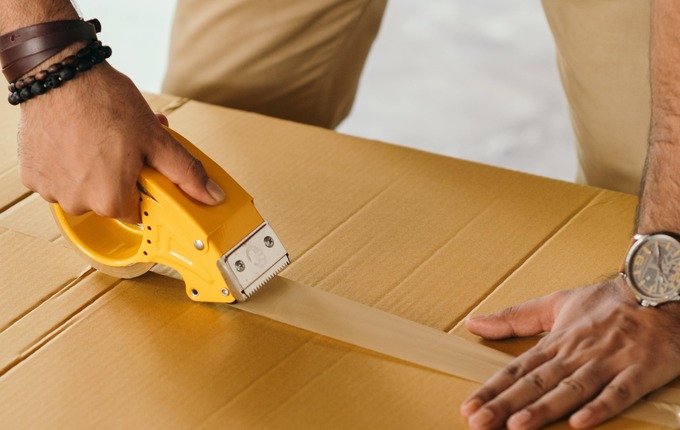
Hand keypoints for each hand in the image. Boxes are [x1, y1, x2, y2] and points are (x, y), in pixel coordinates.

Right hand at [17, 62, 224, 222]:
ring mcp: (51, 190)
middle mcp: (77, 202)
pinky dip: (67, 162)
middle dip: (120, 175)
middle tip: (125, 146)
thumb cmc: (105, 102)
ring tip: (101, 137)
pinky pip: (58, 177)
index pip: (137, 212)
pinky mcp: (31, 174)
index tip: (143, 170)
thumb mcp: (157, 139)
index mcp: (110, 200)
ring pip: (83, 189)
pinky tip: (76, 138)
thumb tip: (212, 195)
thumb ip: (186, 172)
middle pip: (109, 200)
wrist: (59, 73)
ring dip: (94, 169)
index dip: (144, 189)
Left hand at [461, 277, 679, 428]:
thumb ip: (515, 317)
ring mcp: (608, 362)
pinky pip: (619, 392)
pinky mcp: (640, 371)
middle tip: (479, 422)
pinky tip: (580, 423)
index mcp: (557, 341)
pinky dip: (600, 407)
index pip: (518, 369)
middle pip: (536, 382)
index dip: (492, 389)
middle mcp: (577, 353)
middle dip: (506, 404)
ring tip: (517, 426)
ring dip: (544, 408)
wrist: (658, 289)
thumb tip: (473, 322)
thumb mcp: (555, 303)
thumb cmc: (607, 302)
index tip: (469, 407)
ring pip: (571, 389)